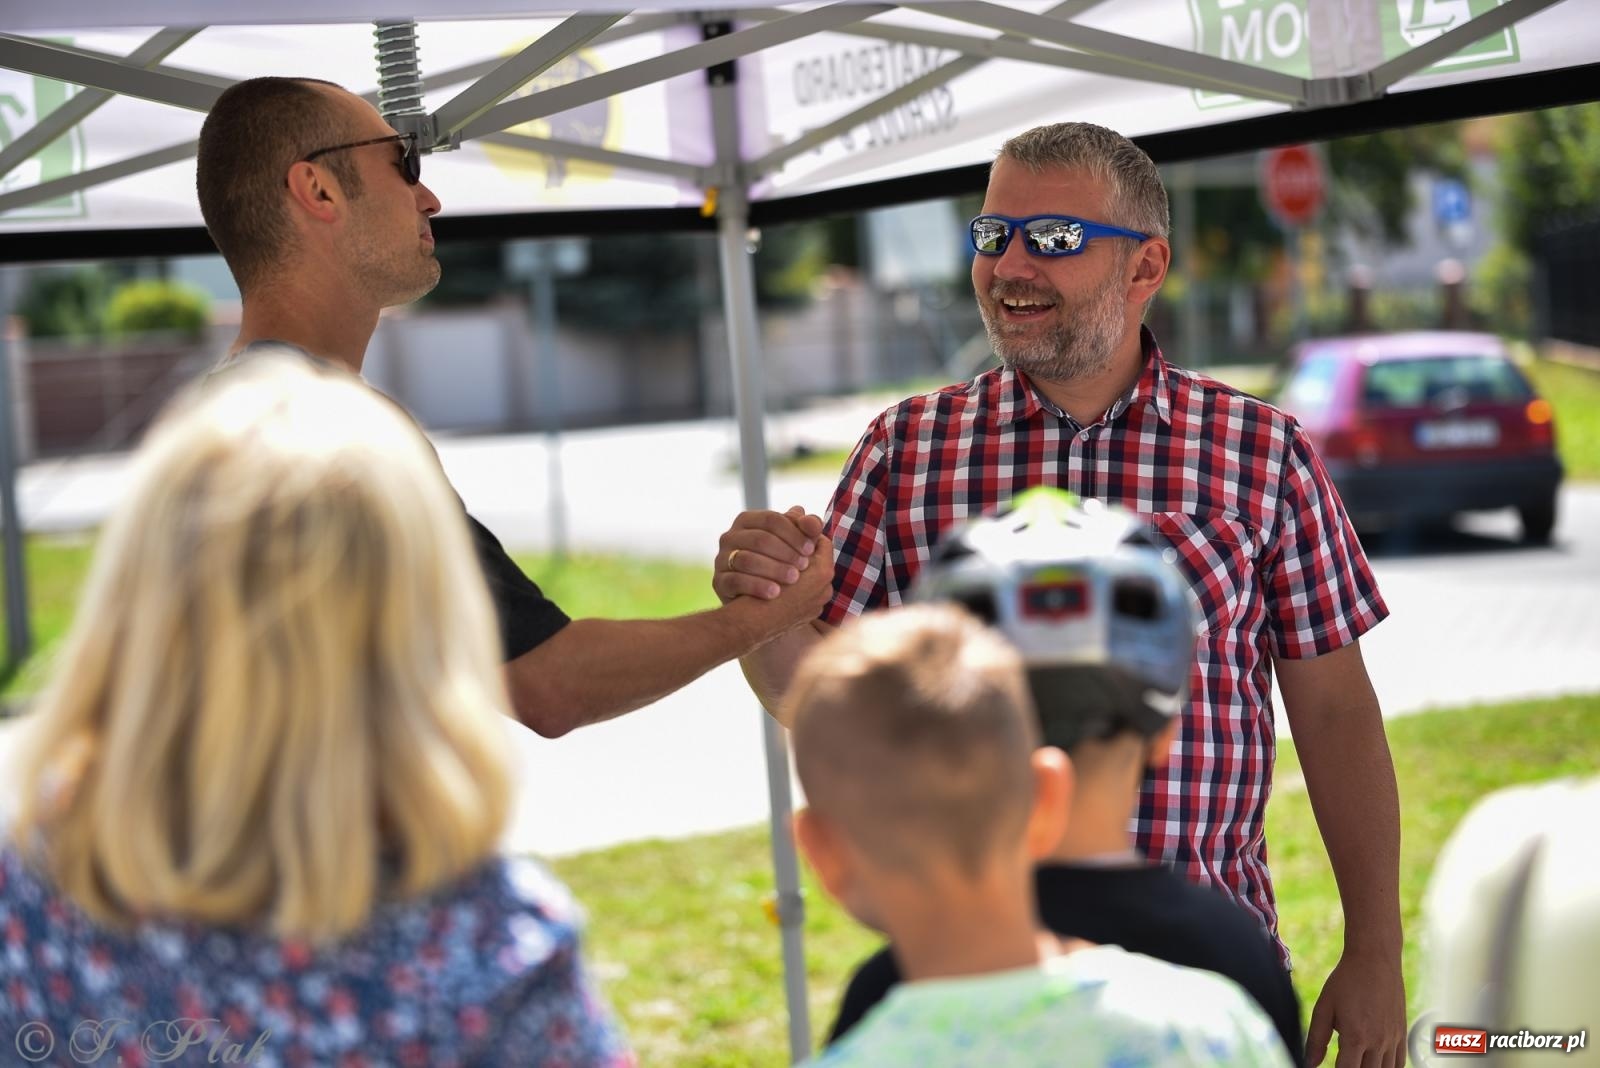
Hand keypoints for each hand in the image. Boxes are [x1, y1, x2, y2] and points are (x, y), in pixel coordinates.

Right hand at [714, 507, 825, 602]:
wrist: (756, 597)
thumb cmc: (778, 561)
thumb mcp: (793, 542)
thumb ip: (805, 529)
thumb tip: (813, 522)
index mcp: (747, 520)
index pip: (772, 519)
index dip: (794, 533)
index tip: (811, 549)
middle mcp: (730, 536)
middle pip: (759, 539)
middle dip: (785, 552)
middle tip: (805, 566)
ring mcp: (721, 559)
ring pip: (746, 560)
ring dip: (773, 569)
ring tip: (794, 579)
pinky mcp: (718, 581)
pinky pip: (735, 581)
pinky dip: (757, 586)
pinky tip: (775, 593)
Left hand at [1306, 947, 1406, 1067]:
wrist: (1375, 960)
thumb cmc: (1347, 981)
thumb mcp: (1324, 1007)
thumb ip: (1316, 1039)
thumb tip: (1309, 1063)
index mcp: (1356, 1036)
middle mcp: (1378, 1041)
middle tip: (1344, 1062)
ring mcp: (1392, 1039)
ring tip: (1358, 1063)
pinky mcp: (1401, 1033)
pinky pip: (1399, 1063)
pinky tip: (1375, 1065)